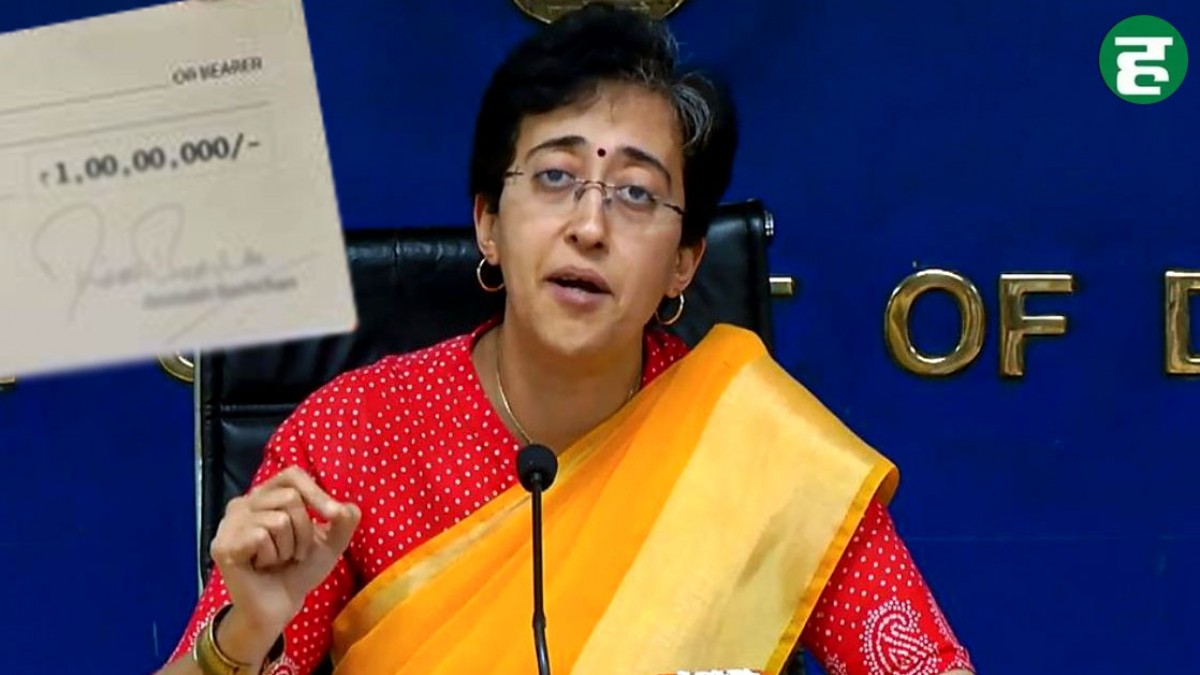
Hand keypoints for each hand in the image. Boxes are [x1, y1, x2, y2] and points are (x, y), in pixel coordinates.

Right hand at [209, 466, 360, 643]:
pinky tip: (262, 566)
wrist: (279, 606)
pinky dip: (272, 556)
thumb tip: (348, 507)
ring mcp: (230, 523)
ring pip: (278, 520)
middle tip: (296, 553)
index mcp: (266, 495)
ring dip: (289, 547)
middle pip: (290, 497)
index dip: (316, 493)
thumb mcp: (331, 542)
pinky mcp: (223, 545)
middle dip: (305, 531)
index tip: (335, 515)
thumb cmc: (300, 569)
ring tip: (278, 560)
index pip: (293, 475)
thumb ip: (344, 521)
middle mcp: (244, 503)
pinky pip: (260, 537)